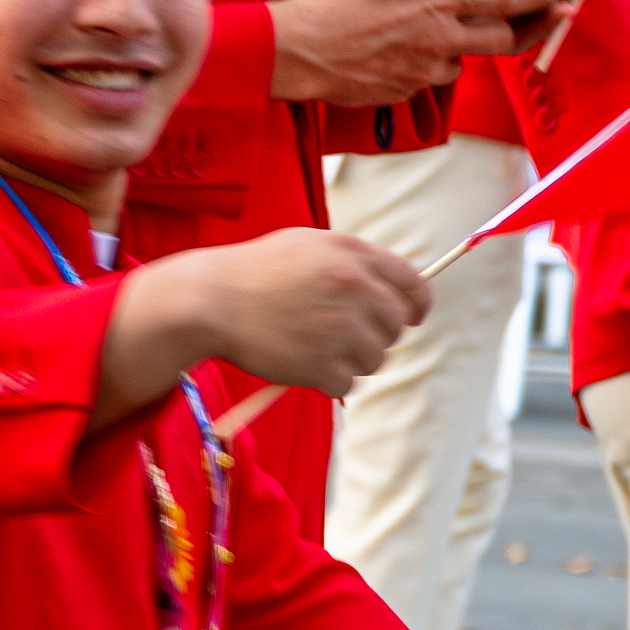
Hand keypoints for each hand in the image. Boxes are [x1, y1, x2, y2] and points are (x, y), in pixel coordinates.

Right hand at [95, 228, 427, 431]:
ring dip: (351, 360)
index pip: (412, 284)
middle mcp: (355, 289)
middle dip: (375, 336)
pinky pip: (347, 384)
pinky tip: (301, 363)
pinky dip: (328, 380)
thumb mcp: (308, 245)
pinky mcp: (324, 364)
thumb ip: (352, 261)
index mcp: (354, 255)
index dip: (417, 305)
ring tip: (315, 348)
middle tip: (341, 337)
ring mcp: (342, 328)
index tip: (413, 319)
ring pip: (375, 359)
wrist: (211, 301)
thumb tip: (391, 288)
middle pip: (395, 328)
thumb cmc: (255, 272)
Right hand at [269, 0, 625, 106]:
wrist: (298, 51)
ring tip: (438, 32)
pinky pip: (430, 78)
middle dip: (516, 29)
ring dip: (462, 47)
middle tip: (520, 20)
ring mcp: (425, 69)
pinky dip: (428, 65)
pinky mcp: (407, 91)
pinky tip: (404, 51)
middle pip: (501, 39)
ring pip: (463, 60)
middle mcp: (441, 37)